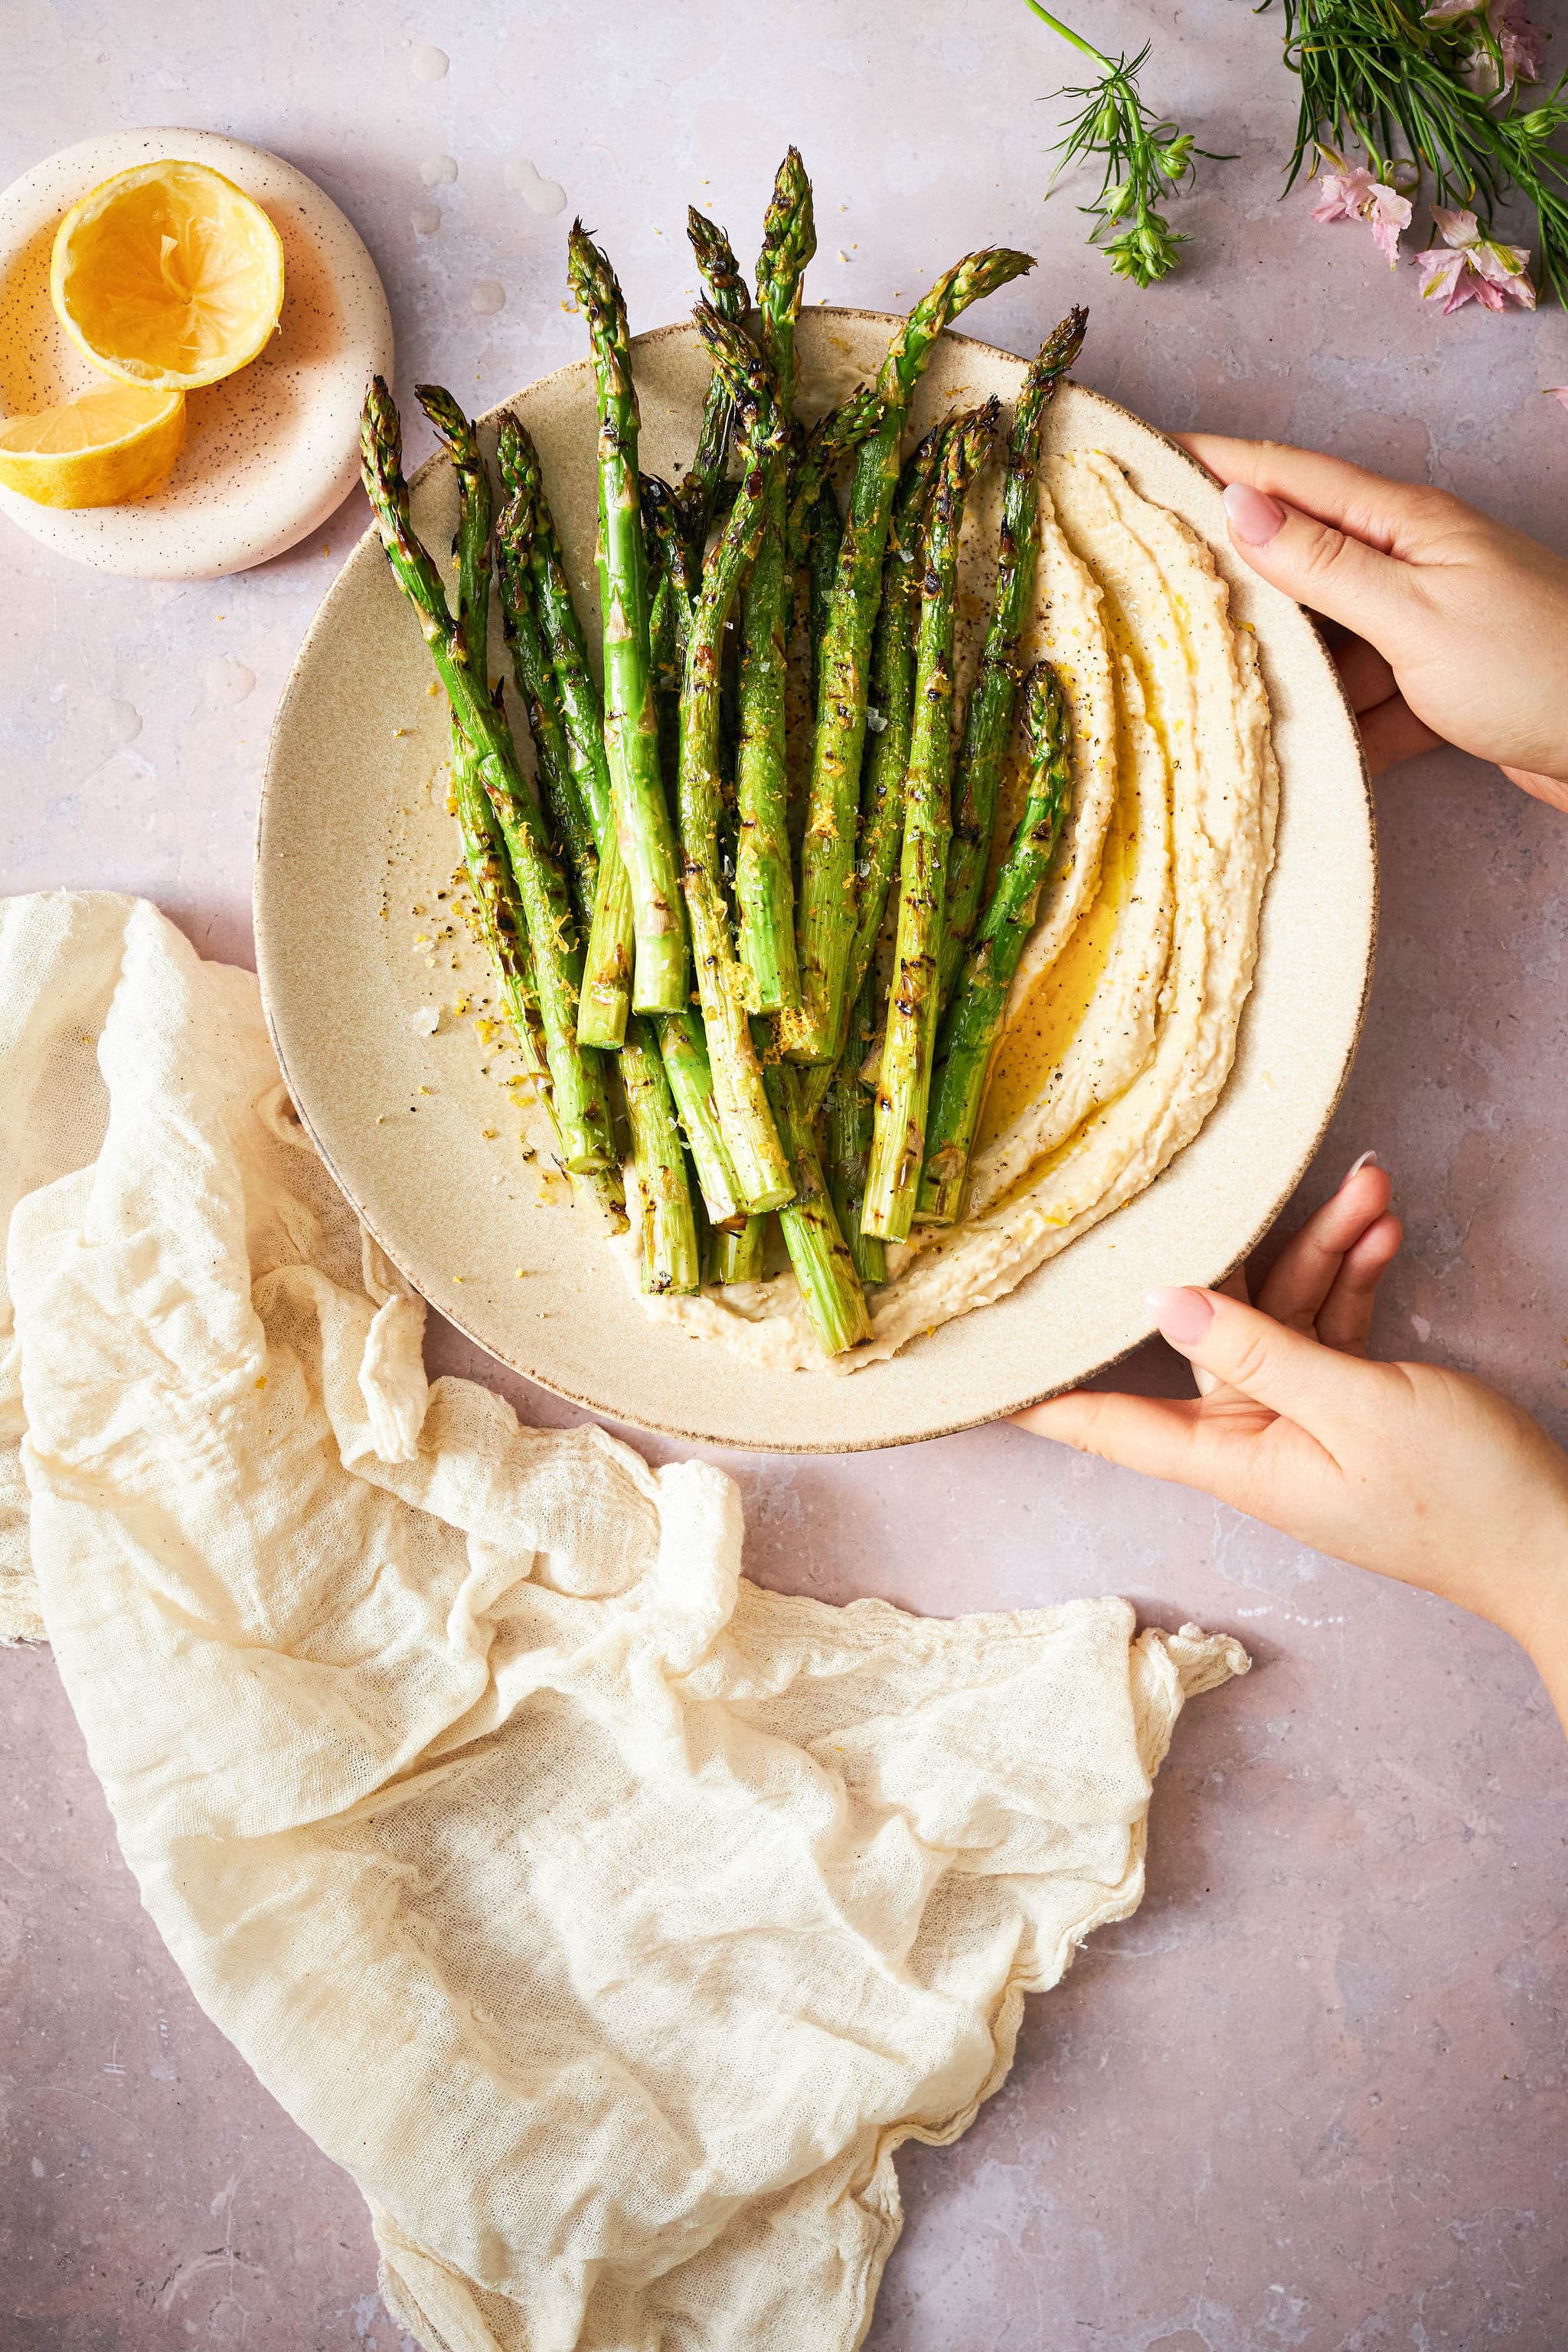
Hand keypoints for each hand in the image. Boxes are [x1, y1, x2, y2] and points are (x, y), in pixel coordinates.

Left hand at [1013, 1158, 1567, 1730]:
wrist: (1557, 1543)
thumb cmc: (1461, 1495)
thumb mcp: (1354, 1406)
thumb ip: (1259, 1349)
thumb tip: (1163, 1299)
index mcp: (1233, 1459)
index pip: (1108, 1425)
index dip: (1038, 1397)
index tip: (968, 1373)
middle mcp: (1253, 1441)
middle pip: (1214, 1332)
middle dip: (1266, 1255)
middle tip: (1309, 1185)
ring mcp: (1303, 1422)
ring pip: (1282, 1317)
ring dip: (1327, 1252)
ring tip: (1373, 1192)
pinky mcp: (1350, 1405)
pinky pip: (1330, 1331)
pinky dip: (1355, 1281)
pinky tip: (1383, 1230)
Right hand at [1180, 433, 1567, 812]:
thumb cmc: (1532, 667)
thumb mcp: (1413, 612)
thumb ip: (1323, 564)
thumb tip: (1239, 507)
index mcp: (1404, 526)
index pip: (1291, 478)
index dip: (1220, 463)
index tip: (1150, 450)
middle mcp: (1412, 565)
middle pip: (1301, 562)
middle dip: (1235, 577)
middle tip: (1153, 586)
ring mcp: (1427, 626)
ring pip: (1330, 641)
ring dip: (1287, 671)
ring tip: (1221, 693)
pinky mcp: (1441, 688)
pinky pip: (1369, 702)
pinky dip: (1343, 727)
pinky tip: (1309, 754)